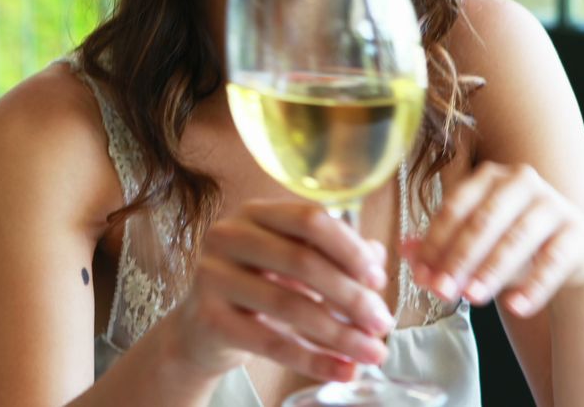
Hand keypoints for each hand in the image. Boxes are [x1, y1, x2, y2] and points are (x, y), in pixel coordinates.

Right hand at [164, 201, 394, 383]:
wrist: (202, 328)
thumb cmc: (256, 287)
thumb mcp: (294, 264)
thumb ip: (335, 255)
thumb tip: (378, 258)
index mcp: (256, 213)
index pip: (310, 220)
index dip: (350, 249)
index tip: (378, 280)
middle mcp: (229, 235)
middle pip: (303, 261)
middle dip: (352, 296)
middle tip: (382, 323)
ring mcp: (214, 276)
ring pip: (290, 305)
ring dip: (340, 333)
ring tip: (373, 352)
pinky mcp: (210, 319)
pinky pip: (271, 343)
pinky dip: (313, 360)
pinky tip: (343, 370)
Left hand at [406, 161, 583, 317]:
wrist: (573, 249)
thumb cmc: (511, 241)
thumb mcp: (474, 242)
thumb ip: (439, 246)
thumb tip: (404, 250)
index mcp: (488, 177)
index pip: (454, 208)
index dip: (435, 243)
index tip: (421, 275)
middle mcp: (520, 182)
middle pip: (483, 221)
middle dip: (459, 258)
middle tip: (442, 291)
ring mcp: (552, 204)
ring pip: (516, 239)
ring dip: (491, 270)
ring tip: (472, 299)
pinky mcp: (578, 232)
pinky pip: (554, 260)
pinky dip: (534, 285)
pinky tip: (516, 307)